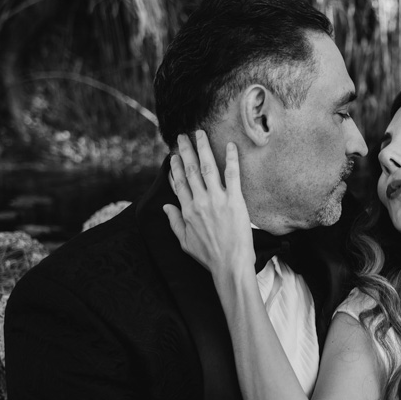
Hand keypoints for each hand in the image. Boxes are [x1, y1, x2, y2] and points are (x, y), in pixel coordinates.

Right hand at [163, 131, 254, 273]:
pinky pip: (232, 175)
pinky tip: (230, 146)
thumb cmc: (209, 257)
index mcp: (187, 211)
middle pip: (190, 170)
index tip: (173, 155)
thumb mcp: (185, 242)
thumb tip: (166, 206)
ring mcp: (217, 200)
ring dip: (203, 149)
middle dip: (185, 151)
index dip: (176, 167)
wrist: (229, 266)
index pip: (179, 183)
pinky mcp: (235, 201)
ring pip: (207, 168)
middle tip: (182, 136)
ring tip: (199, 134)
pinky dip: (231, 159)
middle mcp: (200, 202)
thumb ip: (174, 222)